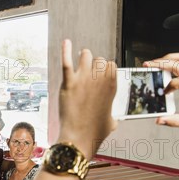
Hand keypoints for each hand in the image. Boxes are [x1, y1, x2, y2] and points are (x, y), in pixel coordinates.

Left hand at [57, 39, 117, 158]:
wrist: (79, 137)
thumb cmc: (95, 132)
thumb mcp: (111, 122)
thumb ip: (112, 116)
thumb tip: (113, 120)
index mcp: (112, 86)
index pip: (111, 65)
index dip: (105, 69)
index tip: (100, 75)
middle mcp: (100, 79)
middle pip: (99, 59)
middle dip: (94, 64)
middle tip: (89, 72)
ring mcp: (84, 79)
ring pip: (86, 55)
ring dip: (83, 57)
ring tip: (80, 62)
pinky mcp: (69, 82)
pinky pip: (67, 61)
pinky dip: (66, 50)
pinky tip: (66, 42)